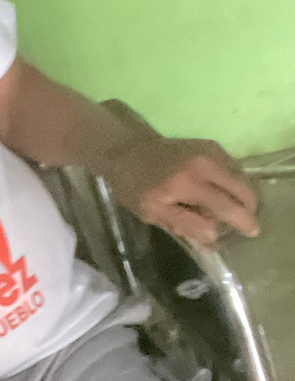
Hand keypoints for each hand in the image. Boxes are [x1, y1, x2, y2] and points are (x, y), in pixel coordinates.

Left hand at [106, 134, 258, 246]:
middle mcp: (204, 164)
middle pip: (242, 190)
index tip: (251, 232)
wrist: (129, 150)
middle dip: (248, 208)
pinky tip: (221, 193)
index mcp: (186, 184)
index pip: (225, 207)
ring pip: (242, 178)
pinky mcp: (213, 145)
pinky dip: (234, 183)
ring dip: (242, 196)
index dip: (241, 222)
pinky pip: (234, 168)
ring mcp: (211, 151)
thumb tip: (214, 235)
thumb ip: (184, 224)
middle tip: (243, 223)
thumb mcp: (152, 213)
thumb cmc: (135, 187)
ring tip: (228, 210)